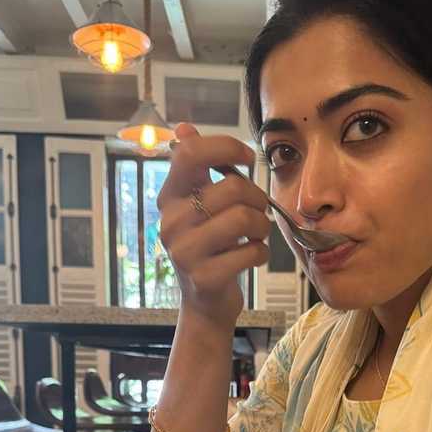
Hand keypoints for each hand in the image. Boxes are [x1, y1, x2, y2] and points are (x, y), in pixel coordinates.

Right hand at [157, 122, 270, 329]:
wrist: (205, 303)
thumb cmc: (210, 247)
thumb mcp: (198, 205)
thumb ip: (195, 168)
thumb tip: (183, 128)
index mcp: (170, 197)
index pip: (191, 153)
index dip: (226, 147)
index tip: (247, 159)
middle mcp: (171, 222)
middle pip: (232, 187)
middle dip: (257, 198)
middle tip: (258, 212)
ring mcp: (185, 252)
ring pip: (244, 218)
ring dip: (262, 226)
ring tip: (257, 234)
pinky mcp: (204, 277)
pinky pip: (251, 251)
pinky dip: (261, 253)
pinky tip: (253, 256)